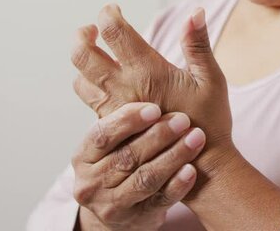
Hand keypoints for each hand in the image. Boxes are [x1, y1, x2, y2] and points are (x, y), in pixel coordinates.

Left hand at [71, 5, 233, 160]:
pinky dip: (89, 84)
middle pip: (83, 54)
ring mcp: (114, 109)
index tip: (113, 10)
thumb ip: (198, 44)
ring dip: (83, 61)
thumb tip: (195, 12)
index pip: (114, 31)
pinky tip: (103, 80)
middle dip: (83, 35)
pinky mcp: (111, 126)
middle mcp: (124, 88)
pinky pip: (88, 100)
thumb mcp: (211, 79)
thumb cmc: (209, 121)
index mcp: (148, 71)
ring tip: (95, 53)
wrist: (200, 167)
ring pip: (80, 78)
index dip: (109, 13)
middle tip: (92, 29)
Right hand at [72, 102, 206, 229]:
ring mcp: (114, 204)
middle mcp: (93, 182)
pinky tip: (192, 169)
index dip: (128, 120)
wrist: (120, 208)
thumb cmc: (118, 160)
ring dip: (173, 156)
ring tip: (196, 137)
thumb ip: (116, 114)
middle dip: (158, 136)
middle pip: (126, 157)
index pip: (102, 135)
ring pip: (146, 178)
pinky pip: (161, 200)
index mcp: (83, 156)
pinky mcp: (138, 217)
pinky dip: (177, 184)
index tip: (154, 107)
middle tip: (183, 119)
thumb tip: (120, 64)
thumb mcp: (108, 141)